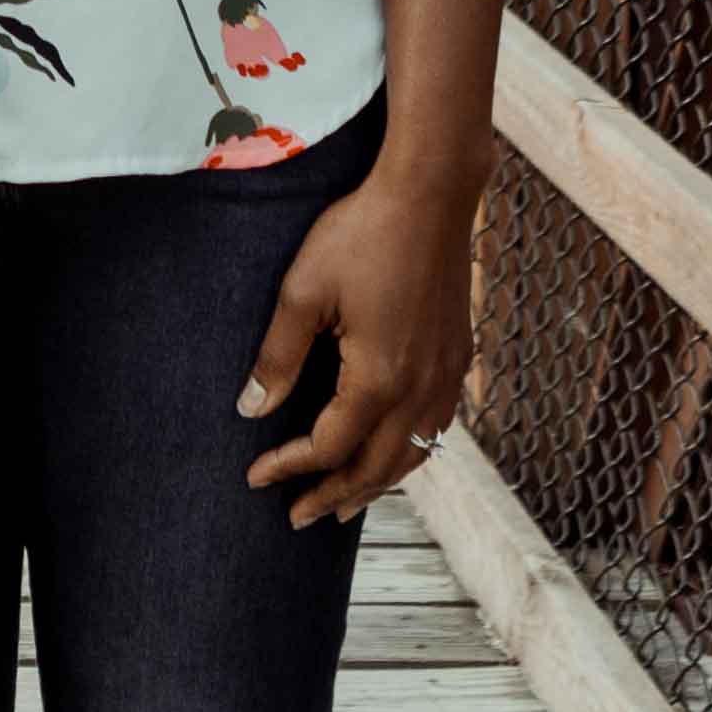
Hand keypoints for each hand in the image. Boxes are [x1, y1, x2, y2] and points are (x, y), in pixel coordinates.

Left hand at [236, 158, 474, 528]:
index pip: (329, 446)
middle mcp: (421, 389)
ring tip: (344, 503)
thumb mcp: (304, 290)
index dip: (290, 467)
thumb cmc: (362, 233)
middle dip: (333, 496)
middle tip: (297, 518)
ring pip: (413, 455)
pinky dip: (409, 453)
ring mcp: (447, 376)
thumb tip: (252, 409)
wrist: (431, 194)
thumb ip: (278, 356)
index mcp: (379, 379)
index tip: (256, 476)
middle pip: (376, 468)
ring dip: (375, 485)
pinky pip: (436, 428)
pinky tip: (394, 450)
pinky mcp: (459, 358)